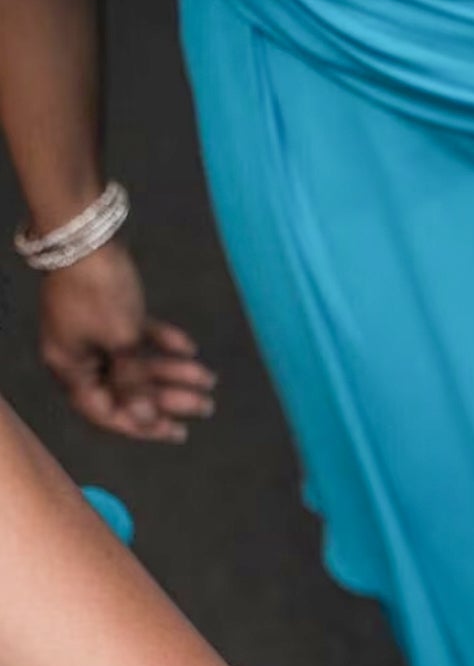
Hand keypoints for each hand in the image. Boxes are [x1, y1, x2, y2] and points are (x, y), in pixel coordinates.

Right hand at [39, 241, 215, 441]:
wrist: (86, 233)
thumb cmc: (99, 289)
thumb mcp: (121, 340)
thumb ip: (134, 384)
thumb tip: (144, 420)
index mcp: (71, 368)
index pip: (105, 412)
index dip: (143, 427)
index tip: (178, 432)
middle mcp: (79, 355)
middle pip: (127, 390)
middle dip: (169, 399)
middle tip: (207, 406)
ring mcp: (92, 333)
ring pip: (136, 364)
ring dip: (173, 372)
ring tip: (210, 379)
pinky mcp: (108, 312)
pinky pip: (138, 337)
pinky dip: (163, 342)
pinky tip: (190, 348)